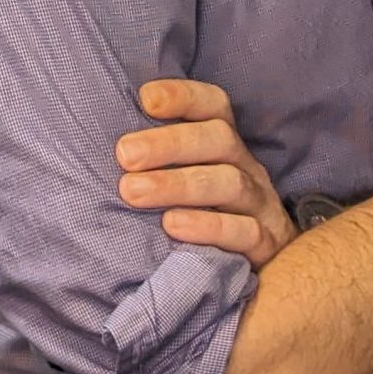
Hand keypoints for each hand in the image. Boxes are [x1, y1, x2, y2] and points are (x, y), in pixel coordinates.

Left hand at [115, 79, 295, 269]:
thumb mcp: (186, 177)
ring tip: (134, 192)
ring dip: (178, 184)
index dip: (183, 96)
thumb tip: (101, 134)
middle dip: (169, 143)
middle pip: (218, 139)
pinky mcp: (267, 244)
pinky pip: (244, 231)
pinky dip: (208, 227)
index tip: (146, 99)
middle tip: (125, 154)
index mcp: (225, 144)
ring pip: (229, 183)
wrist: (272, 278)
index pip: (213, 105)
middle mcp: (247, 166)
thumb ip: (153, 158)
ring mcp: (259, 205)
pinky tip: (172, 225)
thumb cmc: (202, 215)